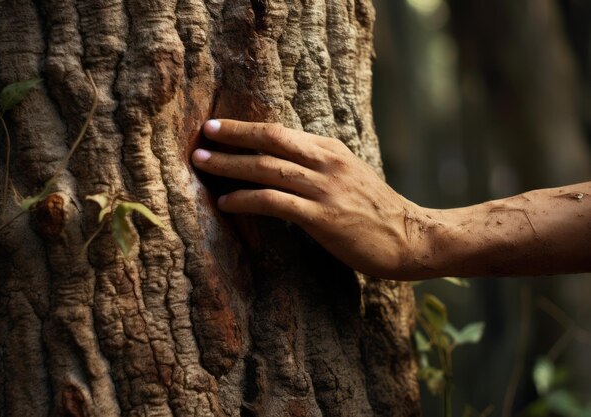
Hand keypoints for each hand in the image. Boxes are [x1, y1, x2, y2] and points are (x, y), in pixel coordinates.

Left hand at [191, 119, 423, 279]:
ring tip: (201, 162)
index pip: (281, 131)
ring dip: (229, 165)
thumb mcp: (348, 176)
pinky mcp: (322, 216)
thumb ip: (318, 166)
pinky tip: (225, 202)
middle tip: (201, 134)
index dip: (247, 128)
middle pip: (270, 140)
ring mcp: (324, 188)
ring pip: (267, 168)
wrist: (411, 236)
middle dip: (233, 136)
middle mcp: (326, 162)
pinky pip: (274, 202)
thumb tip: (282, 164)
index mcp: (331, 149)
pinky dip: (245, 199)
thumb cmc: (376, 210)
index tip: (220, 126)